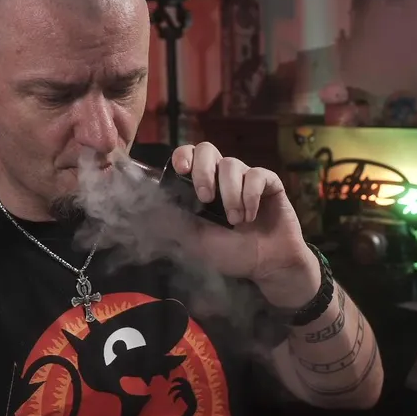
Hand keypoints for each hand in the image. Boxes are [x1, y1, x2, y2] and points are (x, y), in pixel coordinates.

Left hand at [171, 142, 320, 308]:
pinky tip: (252, 215)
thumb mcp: (195, 242)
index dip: (183, 155)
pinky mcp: (269, 183)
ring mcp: (246, 179)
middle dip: (204, 172)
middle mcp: (222, 178)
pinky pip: (258, 175)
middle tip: (206, 198)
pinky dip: (252, 195)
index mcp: (202, 187)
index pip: (188, 156)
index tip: (182, 170)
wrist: (266, 266)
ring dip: (231, 194)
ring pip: (232, 164)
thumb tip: (147, 207)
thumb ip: (173, 223)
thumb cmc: (231, 254)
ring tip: (235, 220)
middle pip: (208, 149)